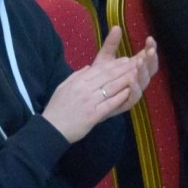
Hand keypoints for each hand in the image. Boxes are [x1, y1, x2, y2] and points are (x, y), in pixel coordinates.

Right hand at [41, 28, 154, 143]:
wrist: (51, 128)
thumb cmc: (57, 108)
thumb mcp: (63, 87)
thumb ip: (76, 76)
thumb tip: (89, 67)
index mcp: (77, 82)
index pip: (99, 70)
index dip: (114, 64)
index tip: (125, 59)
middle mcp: (84, 89)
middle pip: (107, 76)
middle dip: (123, 69)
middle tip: (136, 63)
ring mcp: (89, 102)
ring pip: (110, 88)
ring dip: (125, 80)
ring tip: (136, 74)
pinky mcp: (93, 115)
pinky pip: (109, 104)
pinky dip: (119, 97)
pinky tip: (128, 92)